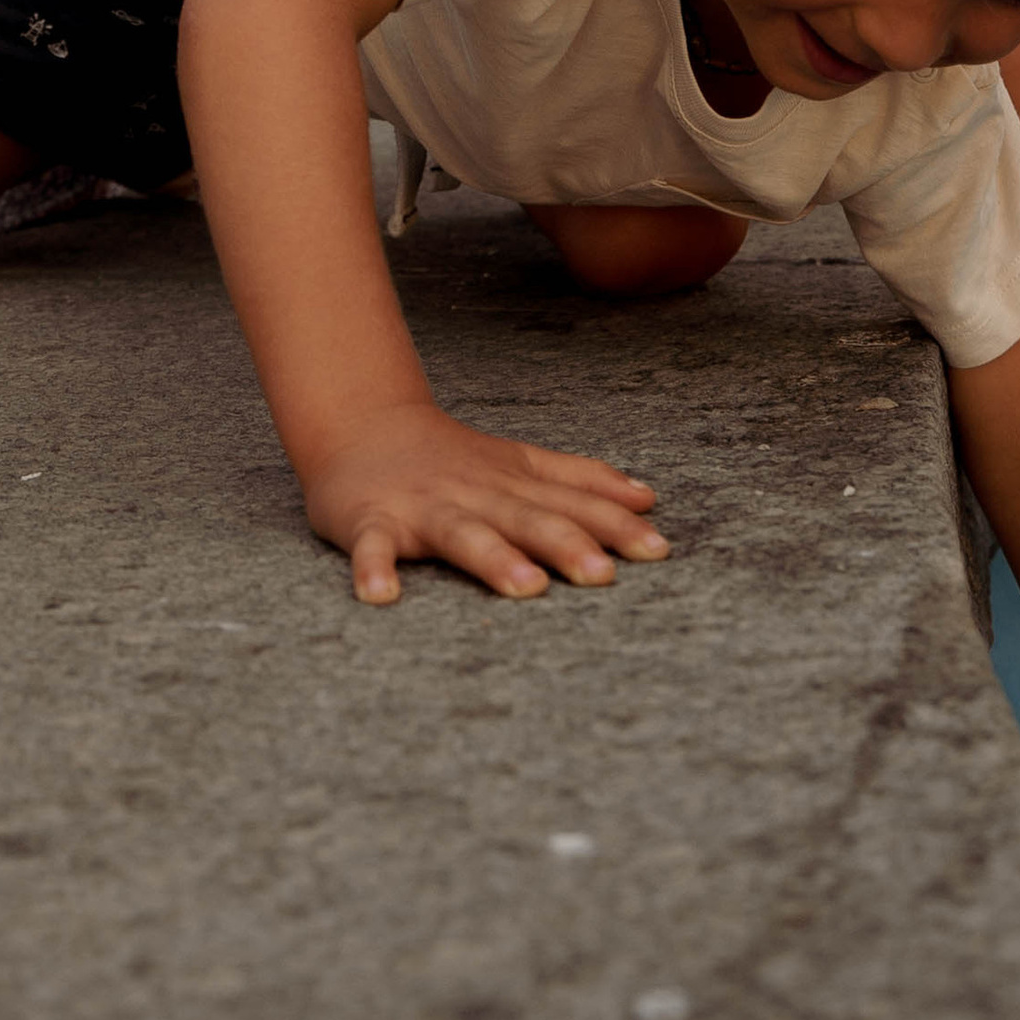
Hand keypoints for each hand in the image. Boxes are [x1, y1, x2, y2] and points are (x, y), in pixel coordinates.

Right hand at [300, 400, 667, 603]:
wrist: (362, 423)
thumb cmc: (452, 458)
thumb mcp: (520, 461)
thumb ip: (580, 480)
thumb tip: (647, 498)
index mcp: (512, 484)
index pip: (570, 504)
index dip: (614, 525)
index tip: (657, 549)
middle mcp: (474, 495)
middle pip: (525, 519)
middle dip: (565, 544)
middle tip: (603, 575)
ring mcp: (423, 508)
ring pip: (462, 534)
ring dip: (494, 558)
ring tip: (525, 586)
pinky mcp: (370, 521)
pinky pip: (372, 547)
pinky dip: (373, 569)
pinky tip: (381, 596)